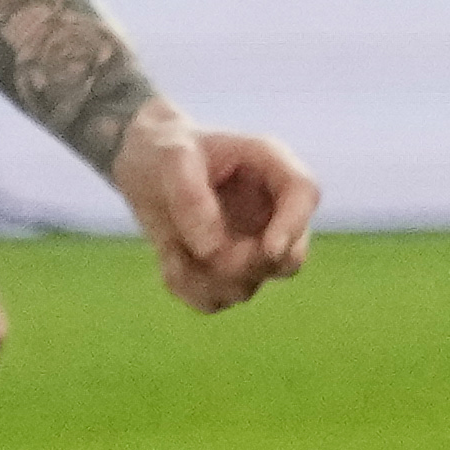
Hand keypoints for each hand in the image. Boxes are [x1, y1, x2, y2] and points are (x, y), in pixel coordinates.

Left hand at [114, 106, 315, 311]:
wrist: (144, 164)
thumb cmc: (165, 149)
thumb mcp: (172, 159)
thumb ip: (191, 198)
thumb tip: (212, 249)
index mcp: (272, 168)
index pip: (305, 195)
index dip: (294, 225)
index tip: (269, 249)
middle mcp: (271, 212)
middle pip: (290, 258)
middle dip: (249, 265)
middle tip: (206, 254)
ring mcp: (250, 245)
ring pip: (248, 286)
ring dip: (206, 278)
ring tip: (172, 248)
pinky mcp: (223, 271)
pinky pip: (215, 300)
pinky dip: (189, 289)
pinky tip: (169, 261)